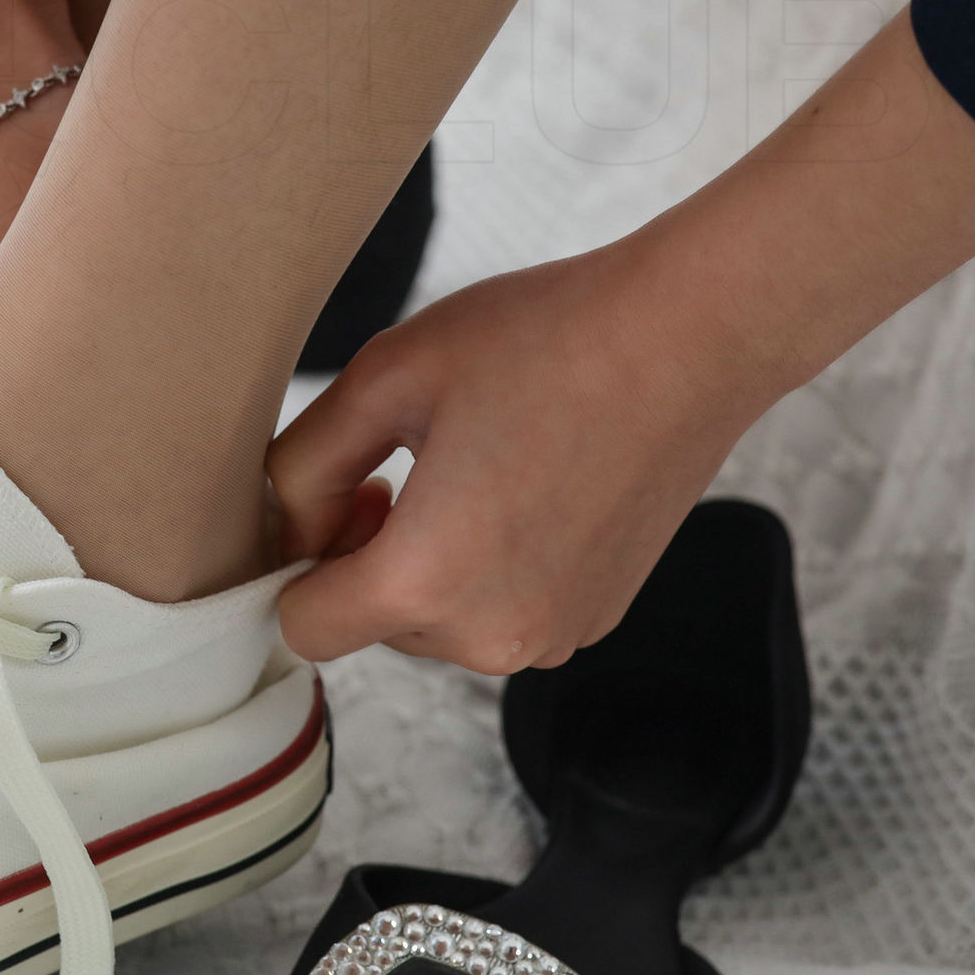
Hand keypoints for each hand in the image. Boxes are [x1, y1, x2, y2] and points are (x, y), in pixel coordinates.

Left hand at [269, 239, 774, 671]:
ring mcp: (552, 636)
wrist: (689, 338)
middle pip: (373, 626)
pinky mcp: (594, 621)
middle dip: (368, 558)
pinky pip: (502, 613)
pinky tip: (527, 485)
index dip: (299, 562)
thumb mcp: (385, 378)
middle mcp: (491, 634)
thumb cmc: (542, 340)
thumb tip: (286, 530)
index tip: (341, 496)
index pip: (303, 629)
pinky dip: (494, 567)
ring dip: (432, 564)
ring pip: (438, 625)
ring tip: (474, 467)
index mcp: (426, 581)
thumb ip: (300, 466)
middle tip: (408, 467)